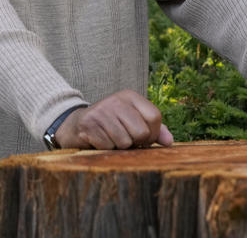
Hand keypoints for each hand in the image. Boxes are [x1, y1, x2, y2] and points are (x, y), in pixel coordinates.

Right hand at [55, 89, 173, 149]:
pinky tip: (99, 140)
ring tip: (110, 138)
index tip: (142, 138)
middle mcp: (116, 100)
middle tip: (124, 139)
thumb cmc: (110, 125)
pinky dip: (105, 149)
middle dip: (135, 142)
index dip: (152, 134)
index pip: (154, 117)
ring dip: (118, 147)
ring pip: (125, 142)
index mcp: (130, 96)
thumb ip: (153, 130)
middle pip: (141, 132)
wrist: (76, 125)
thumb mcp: (132, 121)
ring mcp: (101, 111)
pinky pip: (108, 146)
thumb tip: (170, 142)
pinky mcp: (89, 124)